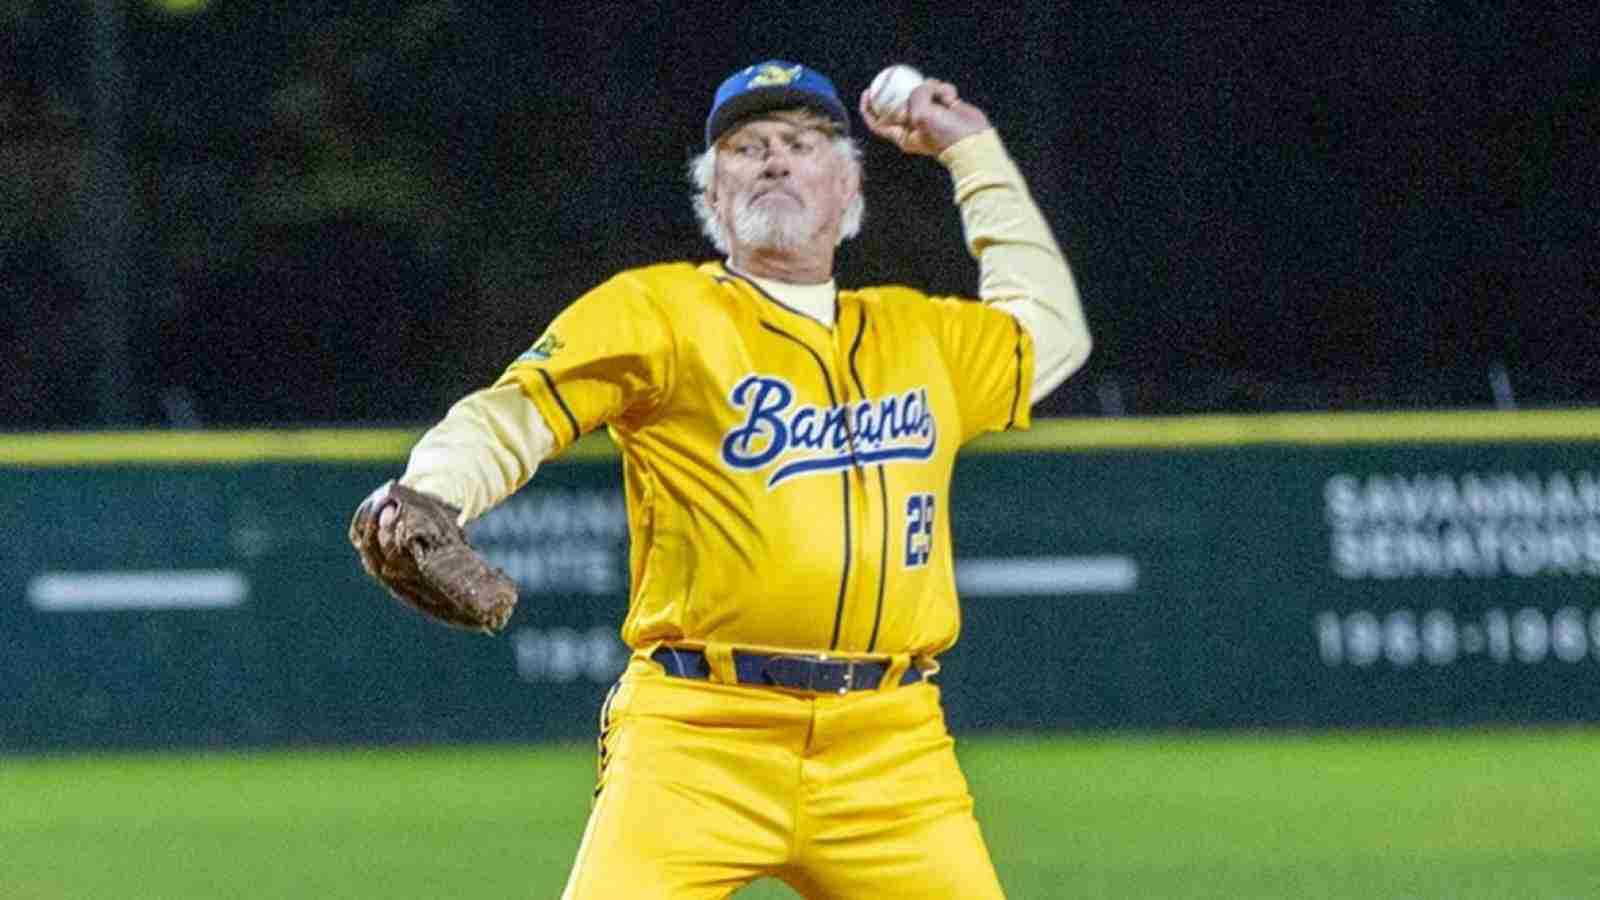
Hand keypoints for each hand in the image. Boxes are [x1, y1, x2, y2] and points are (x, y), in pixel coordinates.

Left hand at [858, 78, 991, 156]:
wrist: (973, 141)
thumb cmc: (943, 134)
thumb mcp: (921, 115)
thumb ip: (915, 97)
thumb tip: (923, 85)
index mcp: (903, 135)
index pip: (877, 122)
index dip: (868, 108)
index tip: (868, 91)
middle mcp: (914, 125)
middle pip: (900, 101)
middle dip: (904, 89)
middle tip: (901, 76)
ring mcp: (930, 115)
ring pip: (922, 91)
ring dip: (931, 88)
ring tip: (942, 97)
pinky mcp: (945, 107)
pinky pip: (939, 90)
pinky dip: (945, 90)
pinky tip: (952, 98)